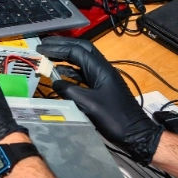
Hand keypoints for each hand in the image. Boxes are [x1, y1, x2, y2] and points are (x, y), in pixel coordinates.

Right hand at [36, 36, 162, 163]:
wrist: (135, 133)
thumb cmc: (115, 118)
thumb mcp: (90, 105)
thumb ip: (70, 91)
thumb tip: (54, 82)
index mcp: (101, 69)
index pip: (77, 51)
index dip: (58, 48)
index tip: (41, 48)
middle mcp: (102, 70)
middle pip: (81, 50)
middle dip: (62, 45)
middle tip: (44, 45)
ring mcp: (102, 79)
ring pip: (82, 62)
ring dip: (65, 57)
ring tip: (48, 56)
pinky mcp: (101, 89)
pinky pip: (83, 75)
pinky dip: (70, 71)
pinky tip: (59, 74)